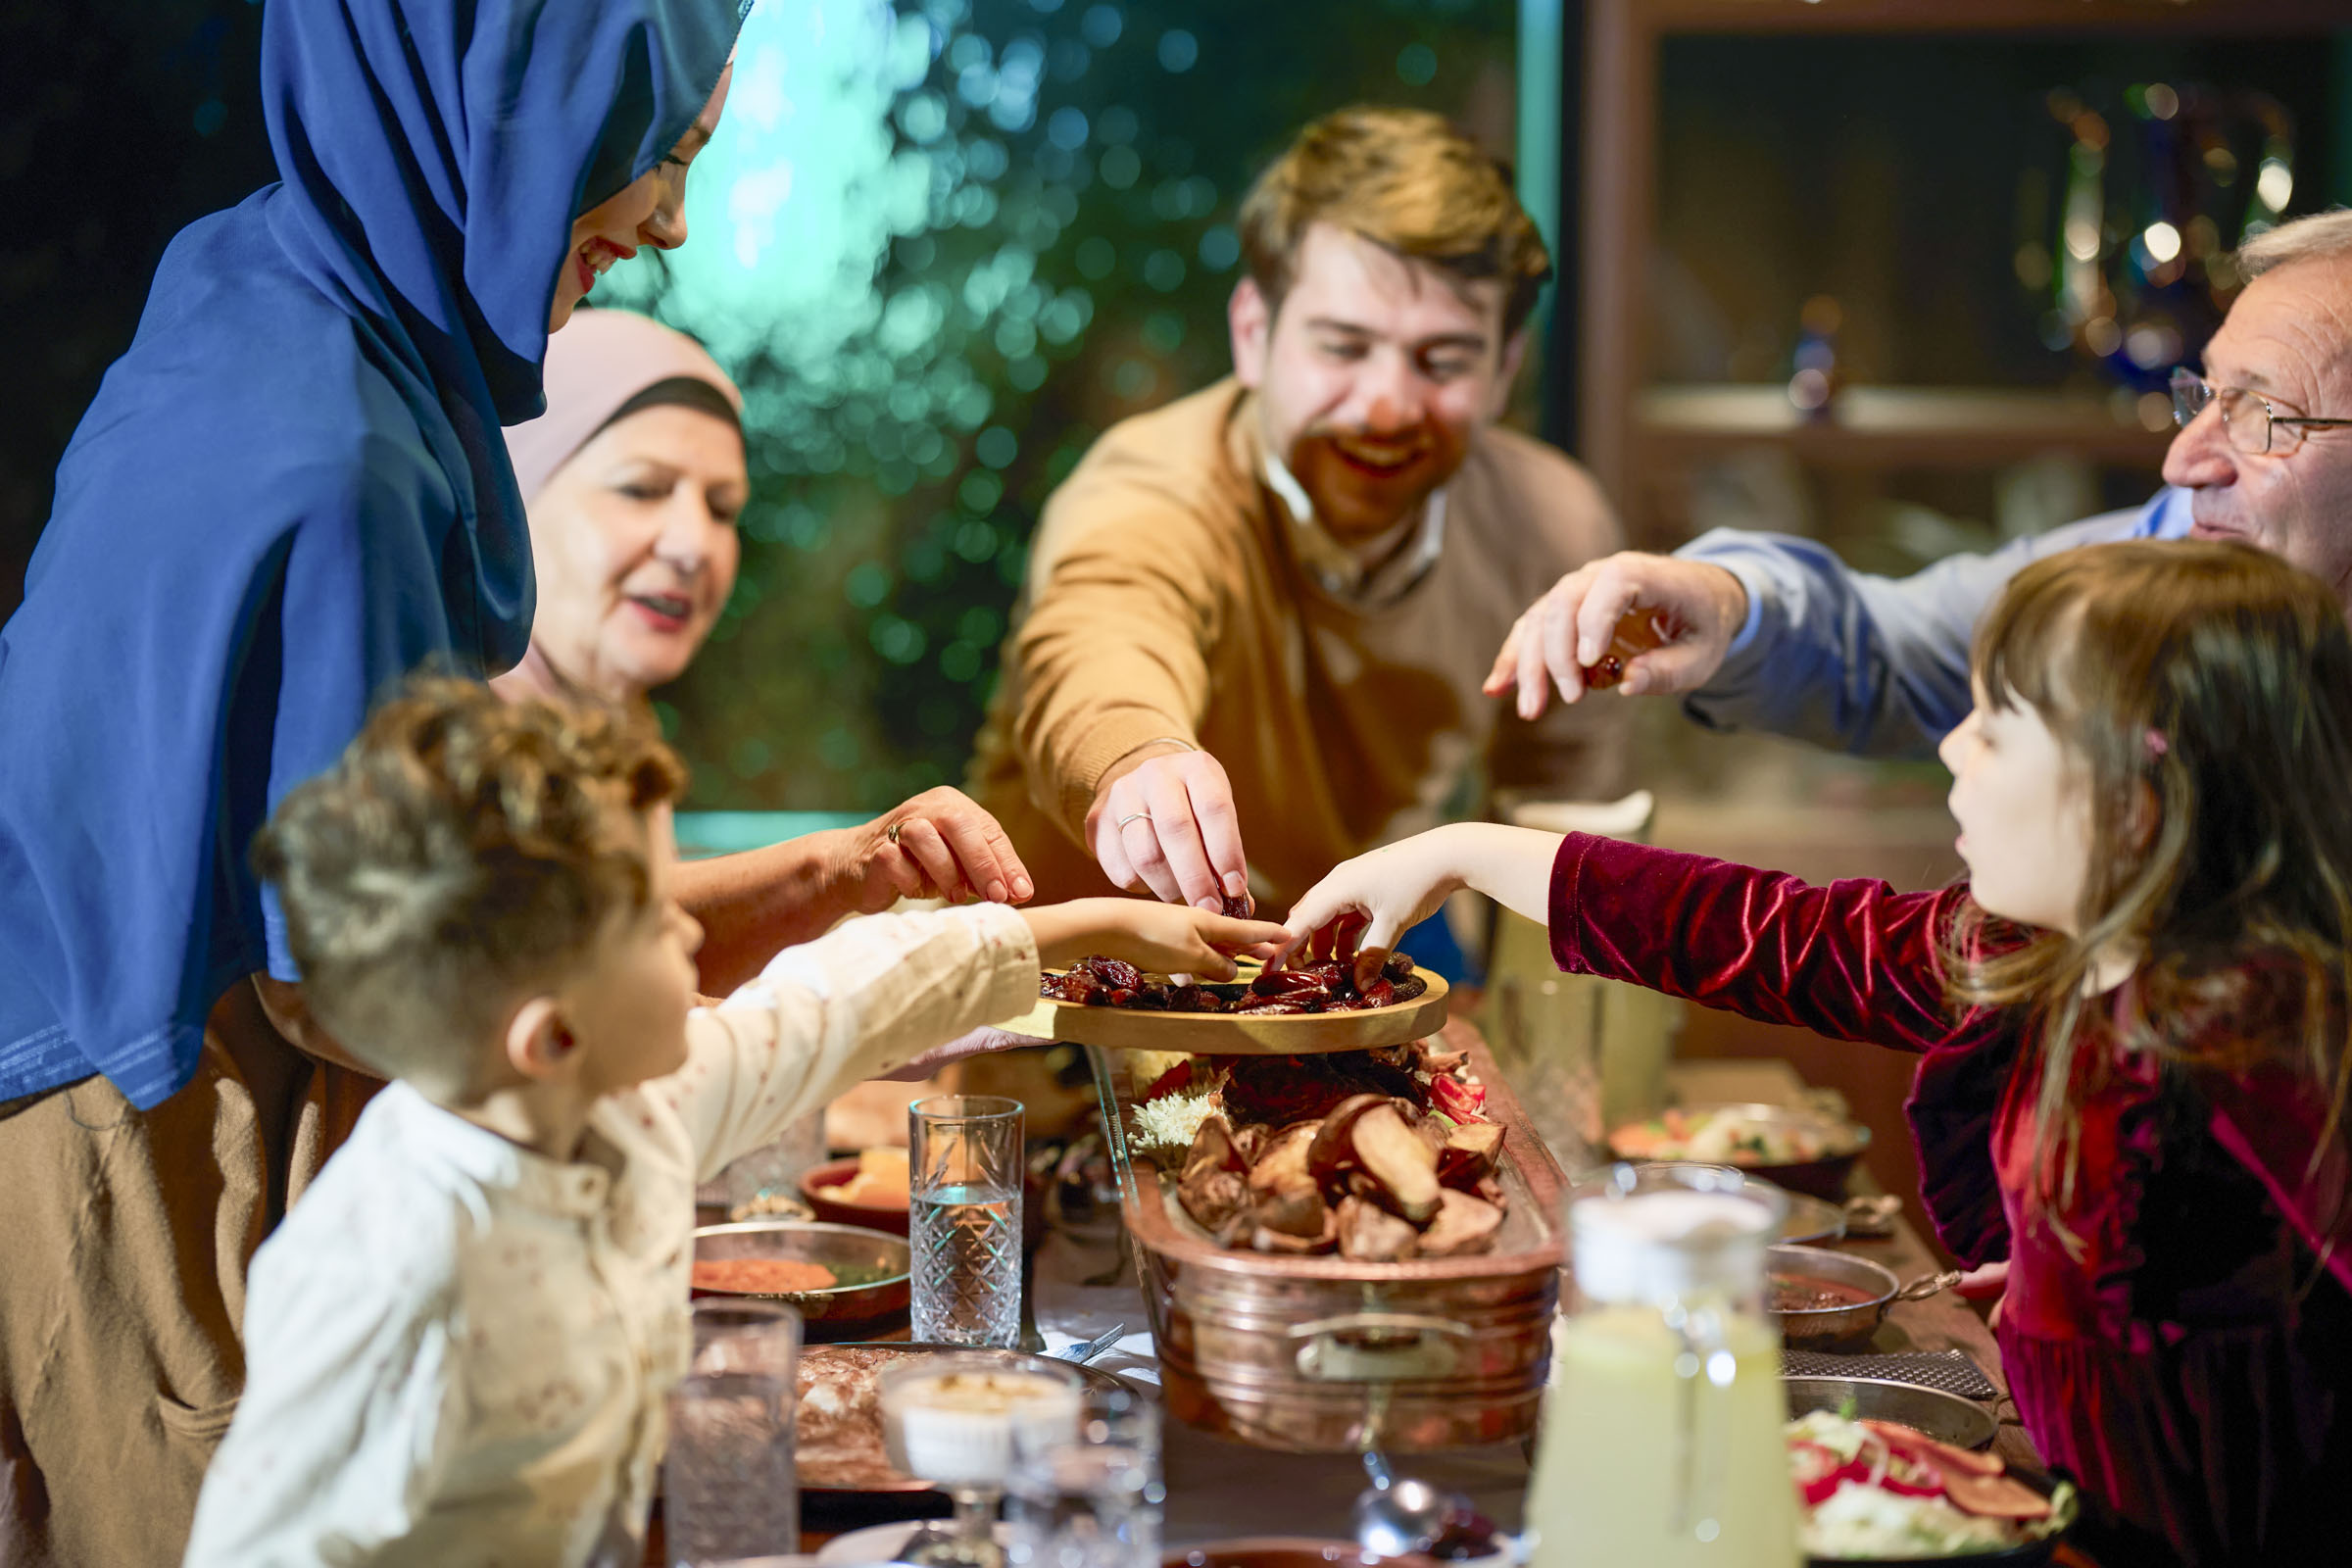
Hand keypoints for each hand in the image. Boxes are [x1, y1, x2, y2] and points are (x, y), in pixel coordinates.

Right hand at [843, 787, 1033, 908]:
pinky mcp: (876, 850)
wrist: (857, 869)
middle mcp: (926, 807)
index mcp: (952, 805)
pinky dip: (911, 880)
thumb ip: (987, 874)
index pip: (988, 830)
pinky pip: (895, 861)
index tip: (1021, 893)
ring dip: (946, 870)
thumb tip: (1022, 893)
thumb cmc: (917, 867)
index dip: (1007, 862)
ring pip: (925, 836)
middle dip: (982, 863)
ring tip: (956, 896)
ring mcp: (897, 825)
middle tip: (997, 896)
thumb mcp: (958, 867)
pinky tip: (915, 891)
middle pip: (959, 824)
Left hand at [1023, 897, 1288, 980]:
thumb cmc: (1152, 939)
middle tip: (1270, 954)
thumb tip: (1234, 971)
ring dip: (1220, 958)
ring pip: (1205, 945)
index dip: (1270, 935)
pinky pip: (1182, 953)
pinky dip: (1191, 965)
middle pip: (1229, 936)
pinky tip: (1186, 980)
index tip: (1290, 934)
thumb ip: (1216, 965)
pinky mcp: (1155, 938)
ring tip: (1235, 970)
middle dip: (1249, 947)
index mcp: (1210, 922)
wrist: (1106, 924)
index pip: (1248, 930)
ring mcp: (1175, 928)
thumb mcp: (1192, 957)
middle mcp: (1195, 921)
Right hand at [1084, 744, 1249, 912]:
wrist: (1145, 789)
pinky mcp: (1098, 821)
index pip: (1214, 808)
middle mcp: (1156, 773)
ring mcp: (1122, 795)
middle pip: (1175, 829)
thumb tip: (1242, 905)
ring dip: (1169, 887)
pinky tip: (1154, 883)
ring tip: (1182, 898)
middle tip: (1209, 909)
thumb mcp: (1216, 819)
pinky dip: (1143, 887)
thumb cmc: (1193, 811)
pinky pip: (1121, 869)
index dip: (1226, 852)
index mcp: (1196, 767)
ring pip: (1145, 854)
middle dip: (1195, 877)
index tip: (1235, 888)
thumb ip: (1226, 857)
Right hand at [1274, 830, 1467, 990]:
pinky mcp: (1367, 886)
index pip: (1299, 922)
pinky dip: (1343, 934)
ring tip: (1330, 970)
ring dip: (1325, 943)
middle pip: (1308, 918)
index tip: (1267, 970)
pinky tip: (1352, 955)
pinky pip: (1345, 914)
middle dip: (1300, 946)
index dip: (1282, 948)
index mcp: (1337, 888)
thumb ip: (1373, 955)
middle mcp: (1338, 882)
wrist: (1447, 854)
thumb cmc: (1418, 883)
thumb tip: (1360, 986)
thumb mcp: (1393, 923)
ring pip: (1327, 917)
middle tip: (1297, 974)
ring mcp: (1353, 882)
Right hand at [1484, 552, 1748, 719]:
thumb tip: (1629, 684)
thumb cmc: (1702, 624)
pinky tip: (1497, 688)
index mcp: (1643, 574)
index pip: (1611, 585)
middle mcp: (1600, 574)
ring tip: (1529, 710)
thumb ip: (1669, 669)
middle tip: (1571, 699)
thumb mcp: (1702, 653)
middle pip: (1563, 604)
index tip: (1589, 661)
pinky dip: (1515, 658)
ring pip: (1540, 620)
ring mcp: (1576, 590)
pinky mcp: (1563, 610)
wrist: (1696, 598)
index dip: (1595, 619)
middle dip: (1558, 654)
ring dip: (1529, 664)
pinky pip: (1532, 629)